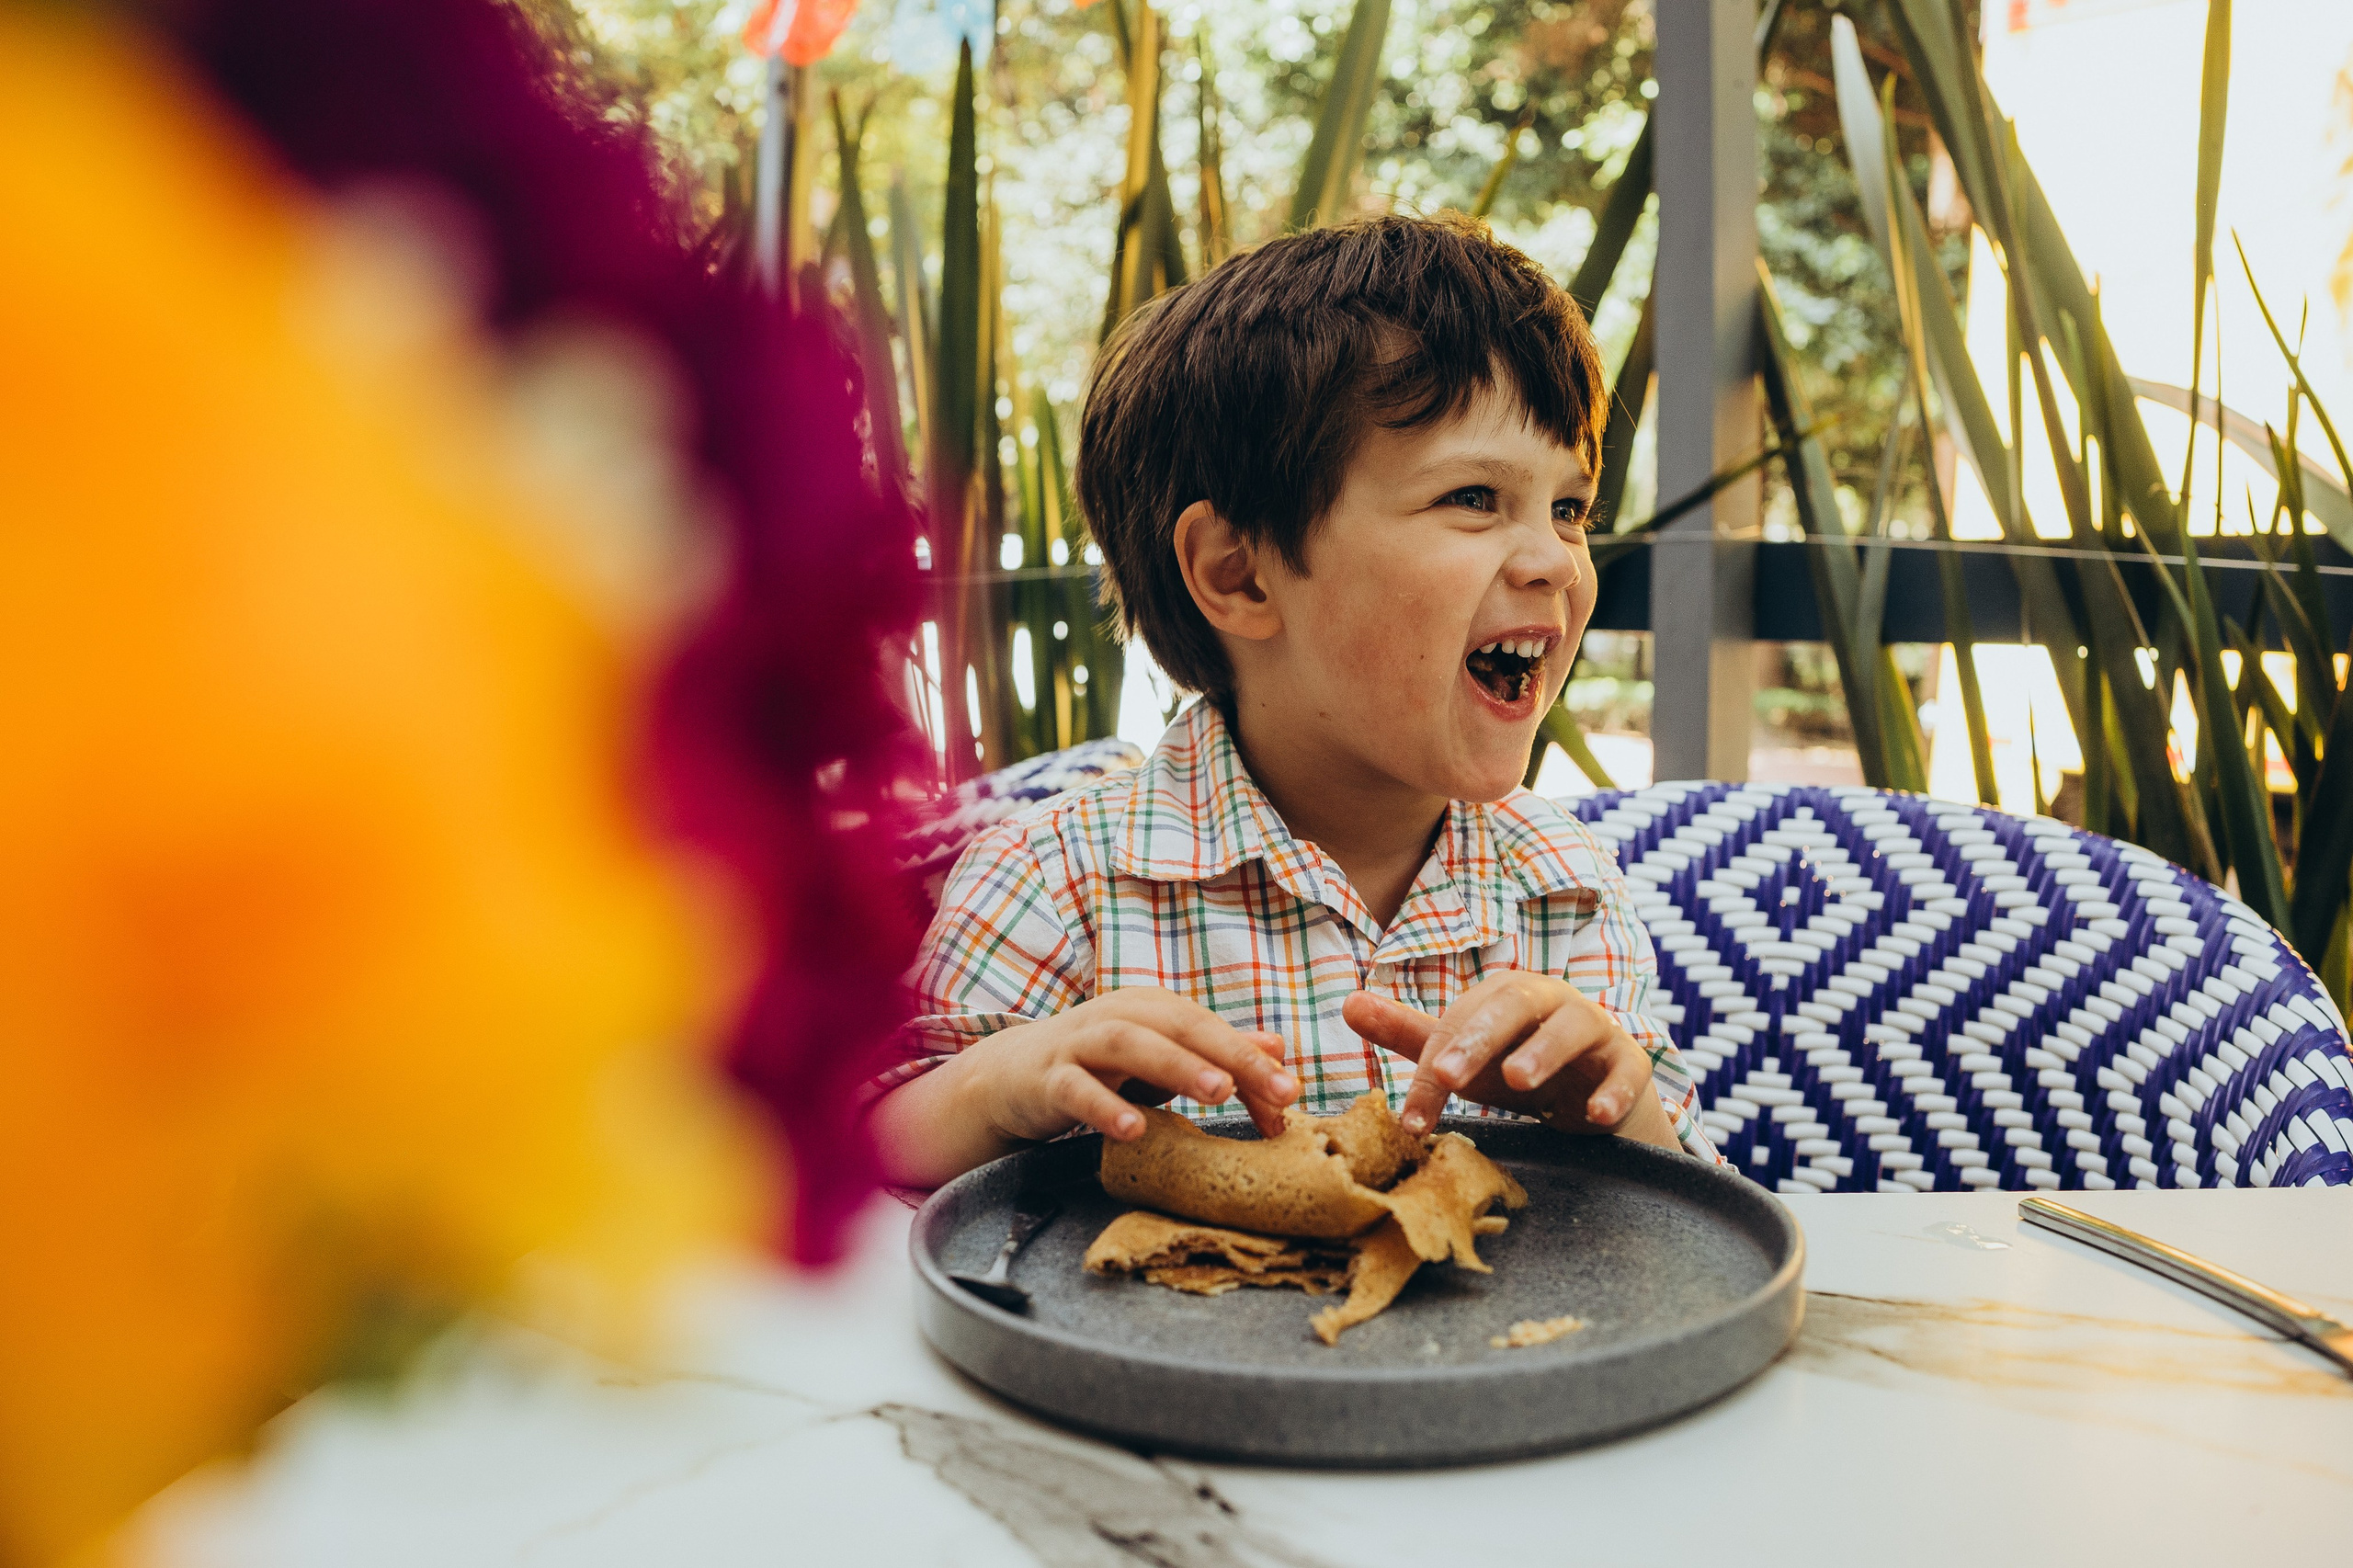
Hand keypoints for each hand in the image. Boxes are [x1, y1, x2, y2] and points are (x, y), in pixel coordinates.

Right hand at [959, 986, 1298, 1147]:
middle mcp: (1118, 1015)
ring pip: (1129, 1045)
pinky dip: (1105, 1107)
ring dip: (1176, 1066)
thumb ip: (1215, 1052)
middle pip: (1178, 1026)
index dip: (1251, 1058)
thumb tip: (1277, 1048)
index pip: (1209, 1028)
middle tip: (1275, 1086)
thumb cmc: (1098, 1066)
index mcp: (1151, 1009)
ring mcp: (1079, 1044)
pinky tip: (1134, 1130)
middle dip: (1229, 1054)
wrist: (1012, 1075)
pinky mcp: (1047, 1077)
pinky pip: (1077, 1089)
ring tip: (1218, 1094)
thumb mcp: (1159, 1057)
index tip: (1290, 1092)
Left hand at [1340, 973, 1676, 1148]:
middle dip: (1482, 1036)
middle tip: (1451, 1075)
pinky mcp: (1630, 1064)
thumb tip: (1348, 1003)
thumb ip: (1411, 1034)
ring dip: (1546, 1050)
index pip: (1462, 1023)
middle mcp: (1551, 1001)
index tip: (1412, 1118)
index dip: (1434, 1066)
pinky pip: (1627, 1070)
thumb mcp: (1465, 1055)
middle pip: (1517, 1004)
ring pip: (1575, 1026)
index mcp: (1505, 994)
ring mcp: (1596, 1030)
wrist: (1593, 1093)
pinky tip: (1596, 1116)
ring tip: (1519, 1078)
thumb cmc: (1516, 1066)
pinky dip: (1613, 1091)